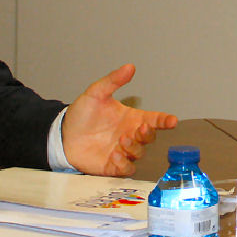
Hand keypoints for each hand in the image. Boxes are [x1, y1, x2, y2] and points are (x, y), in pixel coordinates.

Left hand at [61, 64, 178, 175]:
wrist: (63, 135)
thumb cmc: (82, 115)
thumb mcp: (96, 93)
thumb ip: (113, 81)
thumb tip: (129, 67)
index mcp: (131, 118)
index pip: (154, 119)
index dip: (165, 120)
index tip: (172, 120)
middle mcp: (130, 135)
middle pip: (150, 137)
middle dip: (148, 134)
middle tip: (139, 129)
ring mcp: (123, 151)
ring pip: (140, 153)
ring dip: (134, 148)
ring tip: (121, 141)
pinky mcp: (113, 166)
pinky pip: (127, 169)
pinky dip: (124, 163)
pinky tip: (114, 155)